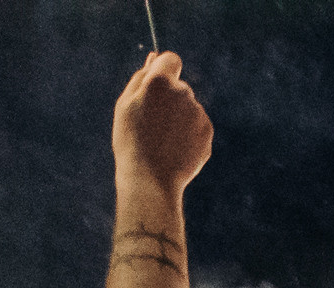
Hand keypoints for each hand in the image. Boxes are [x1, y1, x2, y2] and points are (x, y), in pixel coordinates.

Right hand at [113, 51, 213, 197]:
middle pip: (179, 87)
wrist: (151, 182)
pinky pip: (197, 125)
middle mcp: (183, 92)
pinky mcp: (207, 131)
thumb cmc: (131, 142)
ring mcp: (198, 112)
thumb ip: (141, 77)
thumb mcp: (126, 105)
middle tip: (152, 126)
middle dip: (168, 99)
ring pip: (188, 107)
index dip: (164, 70)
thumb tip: (154, 58)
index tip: (157, 86)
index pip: (171, 60)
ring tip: (163, 142)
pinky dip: (188, 134)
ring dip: (178, 118)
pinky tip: (175, 149)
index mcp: (160, 81)